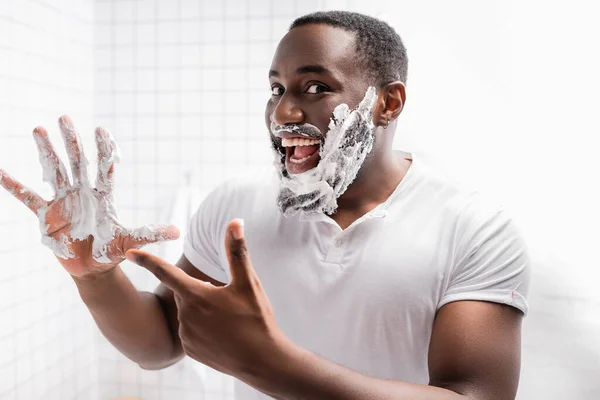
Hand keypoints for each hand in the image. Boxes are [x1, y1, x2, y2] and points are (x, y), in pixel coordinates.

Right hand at [0, 115, 178, 277]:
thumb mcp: (131, 242)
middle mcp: (82, 194)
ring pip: (53, 171)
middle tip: (65, 118)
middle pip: (76, 162)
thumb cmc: (111, 251)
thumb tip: (178, 231)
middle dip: (71, 141)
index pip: (104, 167)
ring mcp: (63, 202)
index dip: (103, 150)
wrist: (92, 268)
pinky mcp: (46, 215)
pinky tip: (1, 171)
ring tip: (38, 128)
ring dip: (46, 151)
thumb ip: (150, 234)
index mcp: (102, 197)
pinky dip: (14, 186)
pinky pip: (27, 198)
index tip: (102, 129)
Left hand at [126, 219, 289, 378]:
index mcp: (196, 296)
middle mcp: (185, 316)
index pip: (165, 272)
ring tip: (229, 321)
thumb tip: (234, 222)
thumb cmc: (256, 319)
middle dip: (201, 291)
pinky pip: (192, 332)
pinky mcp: (190, 351)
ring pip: (189, 313)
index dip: (147, 260)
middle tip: (228, 301)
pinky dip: (204, 328)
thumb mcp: (248, 283)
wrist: (262, 360)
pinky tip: (223, 335)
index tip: (130, 252)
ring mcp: (186, 336)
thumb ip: (236, 251)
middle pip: (186, 292)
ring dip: (203, 311)